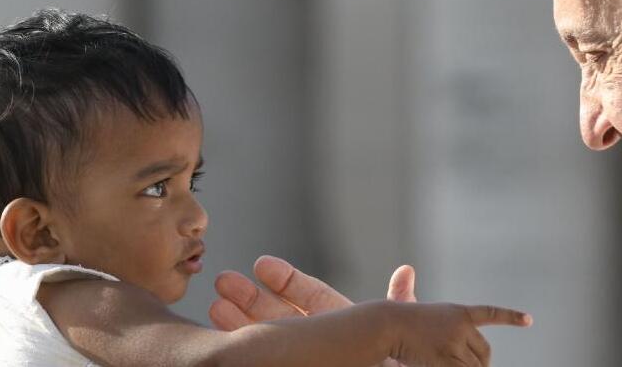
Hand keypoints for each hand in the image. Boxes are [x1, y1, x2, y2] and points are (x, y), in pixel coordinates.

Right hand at [210, 257, 418, 366]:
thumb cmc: (401, 362)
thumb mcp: (398, 334)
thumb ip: (397, 304)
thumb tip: (406, 270)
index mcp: (342, 327)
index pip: (309, 298)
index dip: (285, 280)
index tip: (261, 265)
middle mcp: (319, 344)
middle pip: (279, 317)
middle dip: (251, 299)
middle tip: (223, 281)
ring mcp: (306, 359)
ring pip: (268, 340)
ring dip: (240, 322)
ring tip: (215, 306)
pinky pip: (269, 361)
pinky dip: (247, 350)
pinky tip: (224, 340)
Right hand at [381, 301, 531, 366]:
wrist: (383, 324)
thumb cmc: (390, 317)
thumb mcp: (404, 303)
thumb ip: (408, 292)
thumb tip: (405, 268)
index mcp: (457, 311)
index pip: (489, 314)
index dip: (510, 317)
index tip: (528, 320)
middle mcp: (462, 325)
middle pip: (484, 354)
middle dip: (477, 365)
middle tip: (458, 364)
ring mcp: (456, 342)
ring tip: (442, 361)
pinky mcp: (448, 358)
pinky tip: (441, 364)